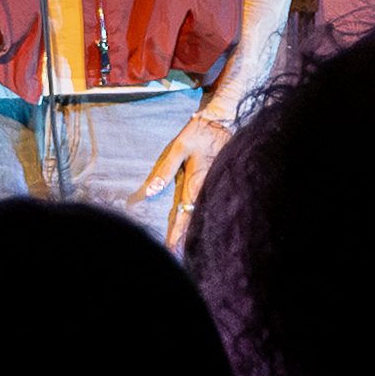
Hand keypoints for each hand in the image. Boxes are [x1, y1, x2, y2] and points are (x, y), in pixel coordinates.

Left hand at [143, 110, 237, 241]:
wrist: (224, 120)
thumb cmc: (199, 133)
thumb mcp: (180, 147)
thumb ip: (165, 170)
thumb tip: (149, 192)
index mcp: (196, 182)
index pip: (184, 213)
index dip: (176, 232)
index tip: (168, 248)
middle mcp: (206, 188)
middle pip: (193, 218)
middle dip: (183, 238)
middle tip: (174, 255)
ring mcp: (211, 186)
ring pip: (199, 212)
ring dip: (191, 229)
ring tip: (181, 248)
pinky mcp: (214, 182)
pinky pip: (204, 203)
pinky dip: (198, 216)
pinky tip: (195, 226)